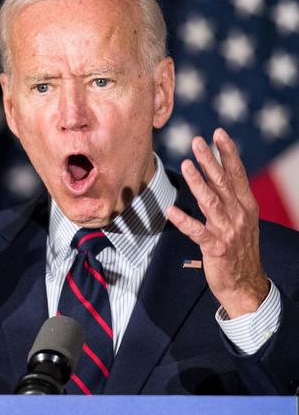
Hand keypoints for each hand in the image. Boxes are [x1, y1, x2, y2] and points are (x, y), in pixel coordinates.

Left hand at [167, 128, 268, 318]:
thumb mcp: (240, 219)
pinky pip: (197, 231)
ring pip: (210, 202)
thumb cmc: (238, 248)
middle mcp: (239, 215)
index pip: (237, 174)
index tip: (218, 134)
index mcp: (246, 206)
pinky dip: (184, 220)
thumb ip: (229, 197)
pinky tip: (171, 210)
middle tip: (196, 141)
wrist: (246, 284)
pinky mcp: (215, 248)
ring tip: (186, 164)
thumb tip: (215, 173)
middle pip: (222, 182)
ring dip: (197, 182)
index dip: (227, 153)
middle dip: (209, 160)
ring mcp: (228, 231)